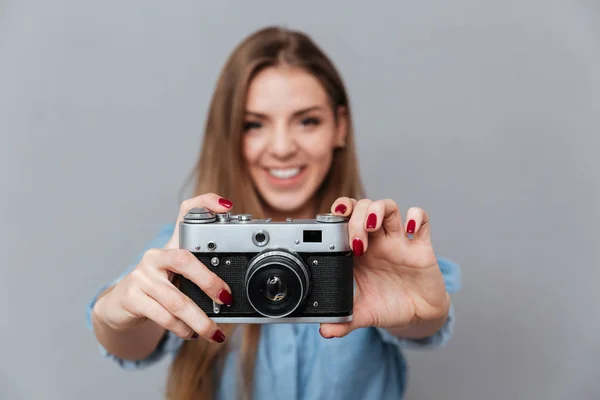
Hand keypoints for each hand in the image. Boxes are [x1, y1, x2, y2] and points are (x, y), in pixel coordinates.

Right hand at [92, 193, 234, 343]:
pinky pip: (163, 316)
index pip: (186, 212)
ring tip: (213, 332)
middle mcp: (156, 255)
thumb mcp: (179, 274)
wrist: (122, 304)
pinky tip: (191, 333)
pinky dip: (182, 328)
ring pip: (176, 300)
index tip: (226, 206)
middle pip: (185, 260)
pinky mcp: (133, 297)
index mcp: (172, 245)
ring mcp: (142, 275)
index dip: (206, 204)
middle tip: (227, 298)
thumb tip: (232, 293)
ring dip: (199, 320)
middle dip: (209, 282)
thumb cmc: (159, 286)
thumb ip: (202, 274)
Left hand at [319, 198, 449, 338]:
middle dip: (356, 216)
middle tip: (355, 241)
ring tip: (372, 227)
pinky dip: (417, 217)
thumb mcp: (364, 314)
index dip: (337, 214)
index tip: (330, 225)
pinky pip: (421, 219)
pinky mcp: (420, 246)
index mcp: (358, 251)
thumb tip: (325, 331)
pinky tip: (410, 230)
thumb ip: (344, 321)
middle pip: (363, 207)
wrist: (418, 315)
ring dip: (378, 210)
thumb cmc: (389, 306)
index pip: (344, 219)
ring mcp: (398, 240)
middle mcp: (377, 241)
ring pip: (387, 207)